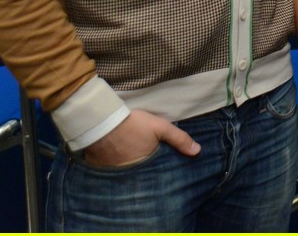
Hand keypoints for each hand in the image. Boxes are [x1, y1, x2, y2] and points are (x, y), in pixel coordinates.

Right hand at [81, 110, 198, 167]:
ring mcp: (114, 173)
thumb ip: (178, 138)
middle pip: (143, 176)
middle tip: (154, 173)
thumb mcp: (159, 127)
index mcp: (145, 166)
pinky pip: (113, 173)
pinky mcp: (101, 169)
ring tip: (139, 168)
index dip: (163, 174)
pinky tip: (121, 163)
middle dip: (149, 176)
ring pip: (128, 175)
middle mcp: (129, 173)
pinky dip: (118, 170)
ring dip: (133, 173)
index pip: (157, 176)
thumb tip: (197, 151)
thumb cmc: (131, 124)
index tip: (169, 176)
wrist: (99, 121)